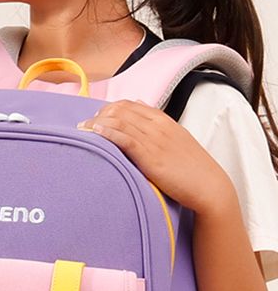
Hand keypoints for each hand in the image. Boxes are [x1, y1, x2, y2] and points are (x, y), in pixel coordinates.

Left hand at [77, 100, 231, 212]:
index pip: (129, 104)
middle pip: (120, 110)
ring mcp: (154, 140)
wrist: (209, 186)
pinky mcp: (151, 156)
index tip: (96, 118)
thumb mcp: (175, 139)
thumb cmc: (190, 166)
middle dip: (98, 114)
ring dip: (96, 122)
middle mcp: (157, 126)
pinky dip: (107, 132)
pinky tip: (94, 132)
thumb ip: (155, 125)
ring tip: (81, 129)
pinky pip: (125, 138)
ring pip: (119, 121)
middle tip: (84, 125)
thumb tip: (137, 108)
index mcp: (163, 120)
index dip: (108, 109)